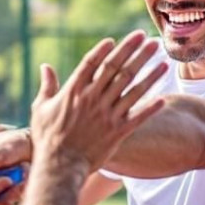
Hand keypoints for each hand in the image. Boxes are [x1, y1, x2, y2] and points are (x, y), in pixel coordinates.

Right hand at [29, 30, 167, 177]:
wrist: (59, 166)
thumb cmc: (47, 138)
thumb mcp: (41, 108)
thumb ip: (47, 86)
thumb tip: (45, 67)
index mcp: (74, 91)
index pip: (92, 63)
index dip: (104, 50)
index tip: (116, 39)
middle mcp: (93, 99)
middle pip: (117, 69)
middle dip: (133, 51)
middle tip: (146, 37)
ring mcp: (107, 115)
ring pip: (133, 89)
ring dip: (149, 73)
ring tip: (163, 60)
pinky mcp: (117, 132)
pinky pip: (138, 117)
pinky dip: (151, 108)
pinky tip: (163, 98)